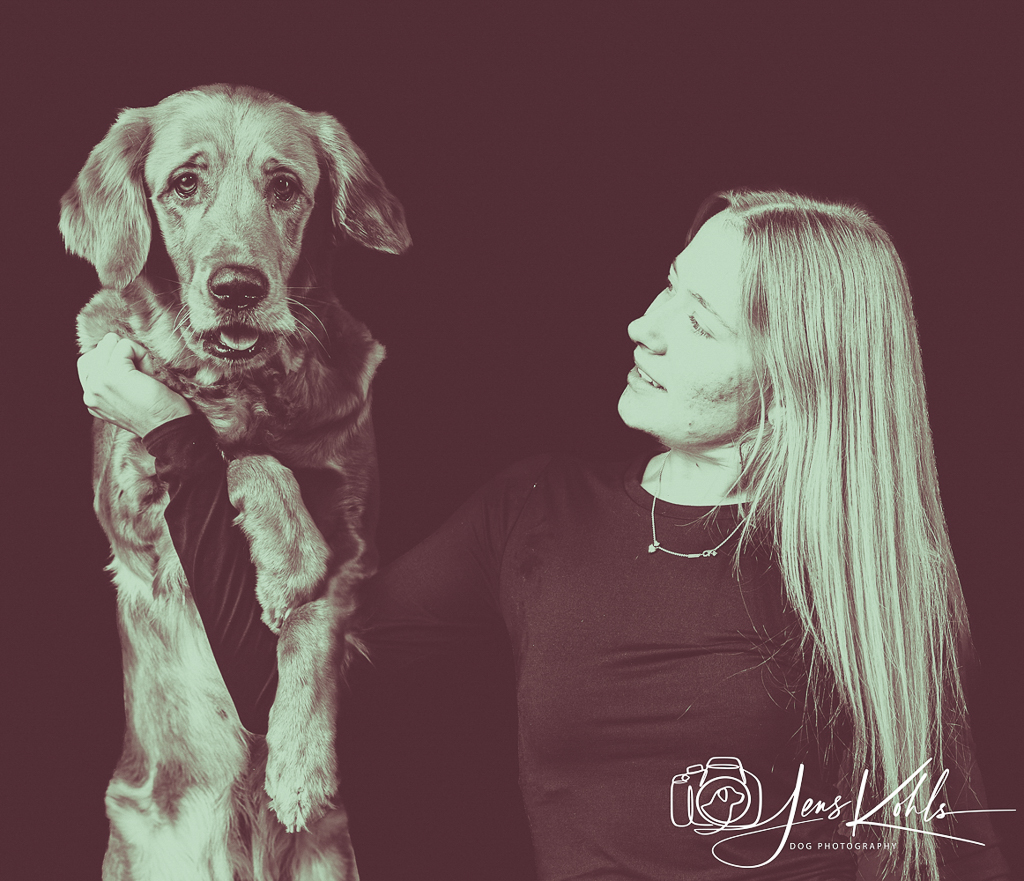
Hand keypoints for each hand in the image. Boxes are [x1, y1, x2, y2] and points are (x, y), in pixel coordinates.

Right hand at [78, 333, 192, 435]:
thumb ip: (114, 376)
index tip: (134, 376)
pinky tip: (150, 372)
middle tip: (142, 373)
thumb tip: (112, 341)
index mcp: (91, 400)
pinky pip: (125, 346)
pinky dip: (142, 352)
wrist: (169, 428)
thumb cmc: (158, 412)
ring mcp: (98, 384)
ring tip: (146, 373)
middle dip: (120, 354)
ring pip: (109, 345)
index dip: (113, 360)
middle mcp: (89, 393)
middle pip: (96, 351)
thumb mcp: (130, 394)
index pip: (88, 363)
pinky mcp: (112, 375)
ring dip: (132, 352)